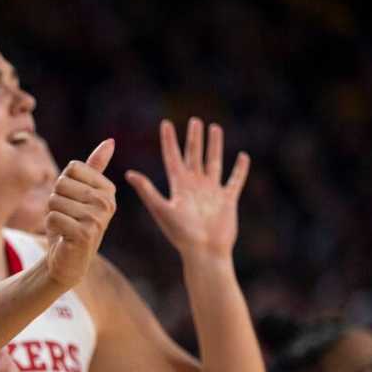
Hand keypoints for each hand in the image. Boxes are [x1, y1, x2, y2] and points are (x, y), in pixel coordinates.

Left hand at [41, 139, 116, 289]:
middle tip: (66, 217)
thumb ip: (94, 168)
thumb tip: (110, 141)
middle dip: (55, 201)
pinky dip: (51, 227)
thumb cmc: (70, 223)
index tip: (72, 202)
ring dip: (52, 215)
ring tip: (64, 227)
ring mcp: (98, 218)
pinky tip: (62, 237)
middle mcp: (107, 202)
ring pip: (54, 200)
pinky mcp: (85, 234)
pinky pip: (52, 217)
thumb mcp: (80, 193)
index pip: (72, 168)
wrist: (68, 260)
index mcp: (108, 188)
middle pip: (62, 183)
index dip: (63, 185)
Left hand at [125, 118, 249, 262]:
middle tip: (194, 120)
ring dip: (214, 146)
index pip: (172, 157)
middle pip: (194, 156)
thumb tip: (129, 174)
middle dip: (194, 138)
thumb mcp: (161, 209)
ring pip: (213, 162)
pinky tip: (242, 156)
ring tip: (215, 128)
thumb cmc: (181, 234)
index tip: (166, 123)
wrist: (204, 251)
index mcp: (178, 186)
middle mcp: (194, 186)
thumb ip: (147, 191)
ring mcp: (211, 192)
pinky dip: (239, 169)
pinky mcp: (227, 200)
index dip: (169, 141)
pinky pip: (235, 180)